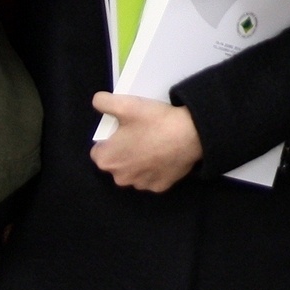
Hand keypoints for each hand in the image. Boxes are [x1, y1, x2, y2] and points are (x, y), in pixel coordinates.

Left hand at [89, 93, 204, 191]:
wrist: (191, 135)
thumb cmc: (155, 122)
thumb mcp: (126, 104)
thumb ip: (104, 102)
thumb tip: (97, 102)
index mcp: (107, 160)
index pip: (98, 151)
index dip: (109, 139)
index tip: (123, 131)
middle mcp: (120, 178)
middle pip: (116, 163)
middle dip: (124, 152)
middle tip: (140, 135)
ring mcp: (141, 184)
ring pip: (134, 172)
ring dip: (139, 162)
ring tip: (154, 144)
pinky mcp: (159, 187)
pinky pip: (152, 177)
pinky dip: (156, 169)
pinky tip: (164, 155)